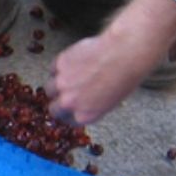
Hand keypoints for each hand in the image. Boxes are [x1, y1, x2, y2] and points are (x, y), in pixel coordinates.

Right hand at [48, 29, 166, 125]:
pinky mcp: (60, 64)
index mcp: (84, 115)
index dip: (69, 113)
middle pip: (54, 108)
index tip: (71, 108)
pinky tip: (72, 63)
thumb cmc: (125, 77)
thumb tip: (86, 103)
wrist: (124, 54)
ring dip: (57, 84)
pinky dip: (60, 67)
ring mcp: (62, 83)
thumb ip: (92, 107)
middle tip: (67, 94)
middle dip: (59, 102)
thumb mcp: (111, 102)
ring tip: (69, 77)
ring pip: (50, 88)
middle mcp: (70, 102)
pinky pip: (54, 69)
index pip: (68, 120)